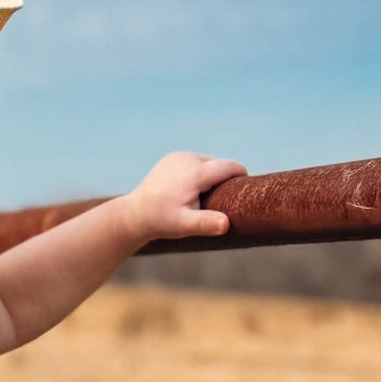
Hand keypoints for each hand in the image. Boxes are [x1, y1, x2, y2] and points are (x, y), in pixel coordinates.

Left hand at [125, 151, 247, 245]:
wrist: (134, 214)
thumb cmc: (161, 221)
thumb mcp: (185, 225)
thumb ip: (206, 223)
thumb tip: (226, 224)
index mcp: (196, 172)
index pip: (230, 167)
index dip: (242, 177)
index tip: (246, 191)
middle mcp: (189, 158)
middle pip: (220, 165)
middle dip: (224, 180)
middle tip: (221, 202)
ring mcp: (180, 156)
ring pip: (208, 163)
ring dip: (211, 177)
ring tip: (203, 198)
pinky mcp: (173, 158)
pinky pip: (195, 163)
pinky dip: (199, 174)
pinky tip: (191, 191)